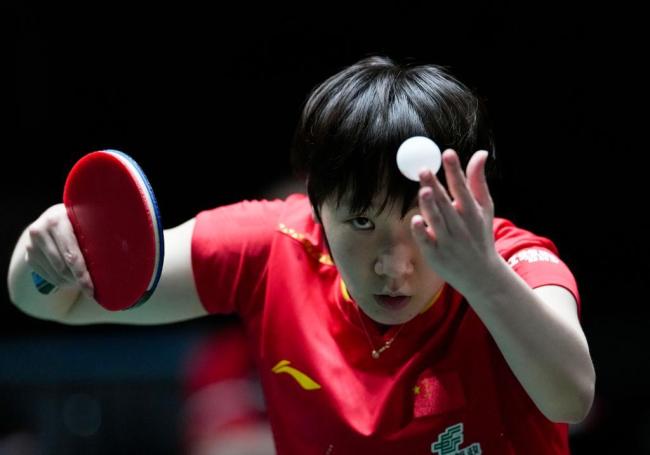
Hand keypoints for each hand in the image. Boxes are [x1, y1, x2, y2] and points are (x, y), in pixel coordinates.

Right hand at [25, 203, 93, 295]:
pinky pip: (49, 277)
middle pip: (63, 268)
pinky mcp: (29, 256)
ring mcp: (32, 245)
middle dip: (79, 280)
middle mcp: (40, 232)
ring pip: (56, 275)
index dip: (83, 275)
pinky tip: (72, 278)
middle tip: (92, 287)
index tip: (92, 290)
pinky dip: (62, 282)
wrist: (54, 218)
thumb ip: (98, 232)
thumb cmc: (80, 221)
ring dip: (72, 282)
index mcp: (57, 221)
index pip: (72, 255)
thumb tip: (123, 252)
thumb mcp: (87, 220)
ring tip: (83, 280)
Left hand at [411, 149, 498, 294]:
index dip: (455, 170)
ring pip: (437, 221)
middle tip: (424, 170)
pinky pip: (427, 242)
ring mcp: (447, 241)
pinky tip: (416, 220)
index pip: (462, 188)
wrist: (481, 274)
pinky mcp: (435, 254)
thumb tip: (480, 153)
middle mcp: (460, 225)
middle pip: (446, 203)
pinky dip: (422, 232)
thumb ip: (477, 181)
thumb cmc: (479, 235)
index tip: (448, 153)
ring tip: (424, 191)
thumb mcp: (484, 208)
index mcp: (472, 212)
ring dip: (430, 207)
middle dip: (436, 186)